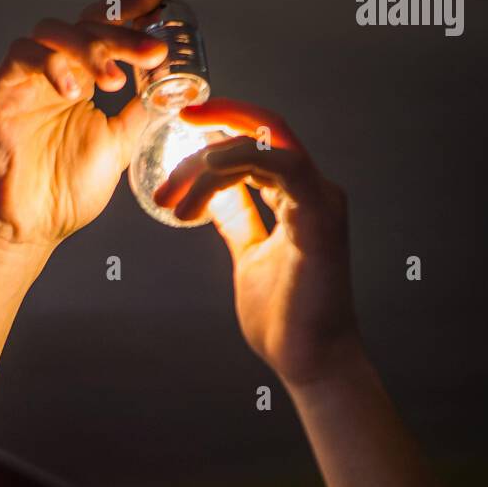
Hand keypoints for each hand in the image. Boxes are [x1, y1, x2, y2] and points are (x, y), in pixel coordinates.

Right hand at [0, 0, 169, 253]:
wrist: (31, 228)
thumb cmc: (67, 194)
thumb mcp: (119, 146)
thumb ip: (140, 112)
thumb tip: (170, 83)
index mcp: (80, 82)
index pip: (103, 30)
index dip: (129, 10)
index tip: (159, 2)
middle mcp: (54, 74)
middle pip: (84, 26)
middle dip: (121, 32)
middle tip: (151, 50)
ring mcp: (26, 81)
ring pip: (53, 31)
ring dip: (88, 47)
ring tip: (113, 80)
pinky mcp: (2, 92)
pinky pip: (22, 54)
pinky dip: (51, 63)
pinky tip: (74, 90)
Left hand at [153, 100, 362, 387]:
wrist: (308, 359)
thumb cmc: (285, 318)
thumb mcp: (248, 255)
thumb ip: (237, 220)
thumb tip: (213, 197)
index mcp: (298, 198)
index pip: (259, 142)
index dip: (220, 127)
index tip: (179, 128)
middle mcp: (312, 191)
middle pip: (260, 132)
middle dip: (210, 128)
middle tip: (169, 137)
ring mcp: (319, 200)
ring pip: (261, 145)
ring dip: (207, 162)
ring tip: (171, 195)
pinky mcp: (318, 216)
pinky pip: (280, 166)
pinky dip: (238, 163)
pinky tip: (203, 179)